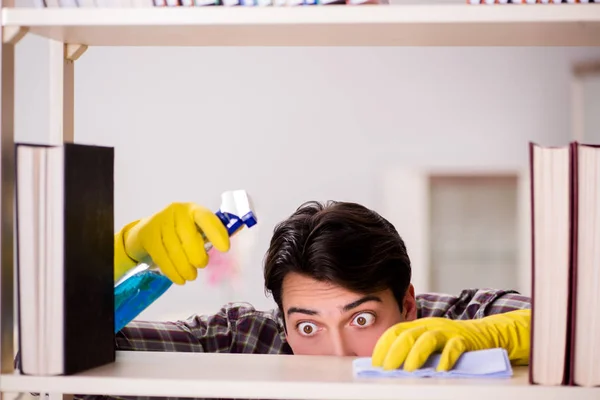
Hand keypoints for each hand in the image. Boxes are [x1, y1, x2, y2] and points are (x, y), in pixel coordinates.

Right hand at [114, 202, 229, 284]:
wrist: (147, 231)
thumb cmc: (179, 231)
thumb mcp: (196, 228)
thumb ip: (214, 232)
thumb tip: (237, 231)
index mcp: (193, 210)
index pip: (206, 218)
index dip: (216, 233)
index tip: (225, 249)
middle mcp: (176, 212)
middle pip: (188, 237)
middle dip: (197, 256)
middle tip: (202, 265)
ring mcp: (160, 223)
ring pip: (174, 249)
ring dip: (185, 267)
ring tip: (191, 276)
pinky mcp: (148, 236)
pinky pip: (161, 257)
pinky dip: (172, 271)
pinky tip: (180, 279)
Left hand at [371, 309, 529, 371]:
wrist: (483, 333)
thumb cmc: (450, 341)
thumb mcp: (428, 341)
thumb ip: (411, 348)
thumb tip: (387, 365)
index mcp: (418, 326)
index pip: (395, 332)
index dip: (383, 346)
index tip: (375, 363)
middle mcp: (430, 326)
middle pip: (408, 335)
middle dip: (394, 352)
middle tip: (386, 369)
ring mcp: (447, 331)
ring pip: (428, 339)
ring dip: (416, 355)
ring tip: (409, 370)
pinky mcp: (464, 340)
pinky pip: (455, 348)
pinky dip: (447, 358)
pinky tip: (440, 370)